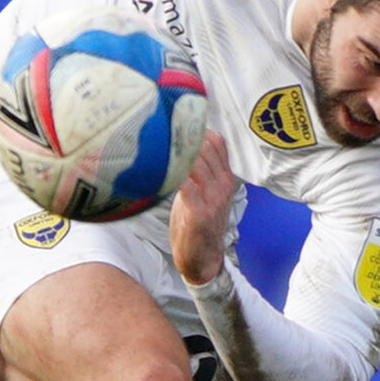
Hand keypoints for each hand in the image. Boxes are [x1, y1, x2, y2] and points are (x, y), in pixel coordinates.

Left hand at [169, 130, 238, 285]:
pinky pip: (186, 185)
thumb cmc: (198, 225)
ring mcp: (213, 198)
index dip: (197, 128)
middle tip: (159, 129)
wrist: (203, 260)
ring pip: (196, 162)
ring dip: (174, 153)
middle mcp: (223, 185)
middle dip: (181, 137)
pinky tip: (157, 169)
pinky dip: (172, 174)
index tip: (174, 120)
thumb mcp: (204, 193)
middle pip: (206, 147)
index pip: (217, 142)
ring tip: (155, 145)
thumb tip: (177, 146)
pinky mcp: (200, 213)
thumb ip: (197, 171)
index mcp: (225, 178)